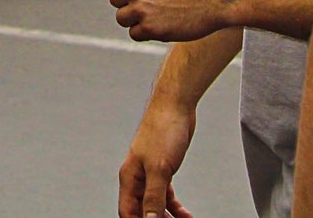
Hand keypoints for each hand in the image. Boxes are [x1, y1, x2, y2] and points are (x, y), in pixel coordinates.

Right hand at [118, 98, 197, 217]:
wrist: (176, 105)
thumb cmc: (163, 128)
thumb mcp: (160, 169)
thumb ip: (153, 196)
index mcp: (130, 177)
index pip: (127, 211)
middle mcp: (137, 176)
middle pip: (141, 210)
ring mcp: (150, 172)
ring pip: (154, 203)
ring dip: (167, 217)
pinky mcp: (163, 168)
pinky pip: (166, 194)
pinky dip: (175, 206)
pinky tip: (185, 214)